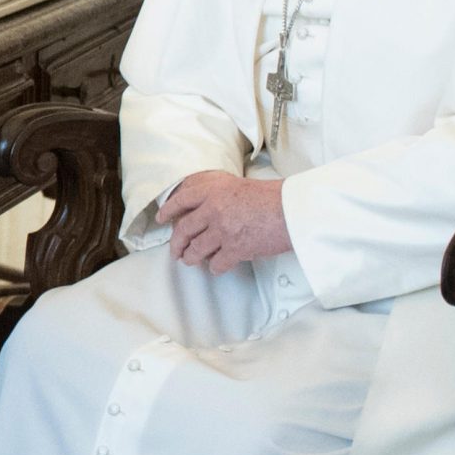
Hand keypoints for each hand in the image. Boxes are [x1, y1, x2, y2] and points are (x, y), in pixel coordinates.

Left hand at [157, 171, 290, 274]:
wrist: (293, 210)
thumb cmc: (273, 197)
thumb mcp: (239, 186)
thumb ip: (220, 195)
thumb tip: (206, 208)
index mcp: (213, 190)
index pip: (181, 200)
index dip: (168, 211)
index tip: (161, 218)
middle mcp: (213, 209)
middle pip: (184, 229)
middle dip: (177, 243)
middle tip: (175, 250)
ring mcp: (222, 230)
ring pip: (197, 249)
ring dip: (191, 258)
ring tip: (191, 261)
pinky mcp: (235, 249)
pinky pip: (217, 263)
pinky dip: (215, 268)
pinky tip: (217, 267)